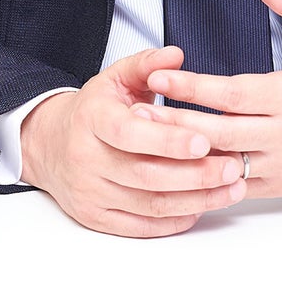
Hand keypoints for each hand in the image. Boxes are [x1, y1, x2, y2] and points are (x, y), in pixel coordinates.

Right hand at [19, 46, 247, 236]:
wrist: (48, 144)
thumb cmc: (93, 112)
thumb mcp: (115, 79)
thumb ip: (146, 65)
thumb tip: (176, 54)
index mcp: (90, 118)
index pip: (128, 133)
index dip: (167, 140)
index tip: (203, 141)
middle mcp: (85, 158)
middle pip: (145, 175)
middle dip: (195, 175)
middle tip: (233, 168)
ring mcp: (89, 192)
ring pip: (149, 204)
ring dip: (196, 200)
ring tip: (231, 189)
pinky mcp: (96, 218)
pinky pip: (143, 227)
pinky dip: (176, 220)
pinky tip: (203, 206)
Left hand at [144, 0, 281, 198]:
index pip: (231, 94)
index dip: (191, 87)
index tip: (156, 77)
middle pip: (219, 133)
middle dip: (175, 123)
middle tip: (136, 112)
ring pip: (224, 164)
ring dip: (185, 155)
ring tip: (146, 140)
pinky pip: (236, 186)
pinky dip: (206, 179)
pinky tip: (177, 167)